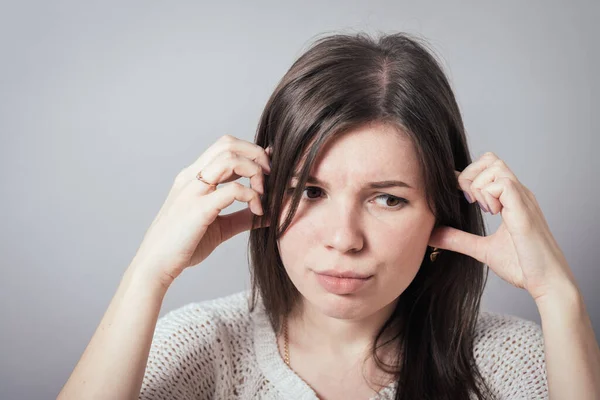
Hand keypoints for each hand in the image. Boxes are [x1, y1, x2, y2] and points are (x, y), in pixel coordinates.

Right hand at [131, 135, 271, 288]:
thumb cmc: (183, 246)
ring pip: (230, 159)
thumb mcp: (219, 227)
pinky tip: (258, 212)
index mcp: (193, 177)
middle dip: (256, 155)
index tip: (268, 170)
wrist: (155, 266)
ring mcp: (193, 191)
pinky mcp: (198, 209)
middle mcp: (191, 177)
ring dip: (255, 171)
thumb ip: (242, 217)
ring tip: (263, 194)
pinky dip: (252, 196)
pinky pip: (232, 190)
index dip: (251, 152)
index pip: (225, 146)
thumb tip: (270, 215)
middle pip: (228, 143)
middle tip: (270, 177)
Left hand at [428, 152, 576, 300]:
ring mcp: (522, 199)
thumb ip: (458, 239)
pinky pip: (504, 184)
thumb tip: (431, 235)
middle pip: (490, 158)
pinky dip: (490, 195)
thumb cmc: (522, 266)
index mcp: (510, 199)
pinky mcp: (524, 209)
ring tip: (484, 210)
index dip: (465, 175)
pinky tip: (494, 214)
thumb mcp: (481, 249)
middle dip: (469, 175)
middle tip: (468, 201)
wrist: (548, 283)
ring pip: (495, 166)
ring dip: (479, 186)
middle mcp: (518, 194)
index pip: (486, 168)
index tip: (453, 193)